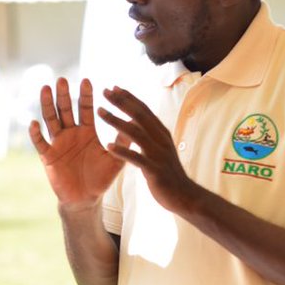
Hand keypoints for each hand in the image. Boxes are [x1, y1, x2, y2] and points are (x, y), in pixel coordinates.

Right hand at [29, 77, 122, 209]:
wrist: (85, 199)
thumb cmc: (101, 179)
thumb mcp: (115, 159)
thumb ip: (123, 142)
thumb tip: (137, 123)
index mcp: (86, 132)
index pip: (85, 109)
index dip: (85, 96)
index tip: (86, 81)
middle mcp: (71, 134)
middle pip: (66, 110)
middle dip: (64, 95)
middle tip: (62, 80)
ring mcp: (58, 143)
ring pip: (51, 120)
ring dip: (48, 105)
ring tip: (45, 89)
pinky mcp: (48, 156)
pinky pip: (40, 143)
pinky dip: (36, 134)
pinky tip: (34, 123)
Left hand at [97, 86, 200, 214]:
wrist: (185, 196)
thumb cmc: (170, 174)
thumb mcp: (162, 150)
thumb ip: (153, 136)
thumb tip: (142, 122)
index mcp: (162, 134)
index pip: (144, 110)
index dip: (129, 98)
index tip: (115, 87)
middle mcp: (161, 140)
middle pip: (139, 116)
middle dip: (121, 102)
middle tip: (104, 91)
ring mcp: (158, 155)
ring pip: (135, 133)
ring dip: (116, 121)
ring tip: (99, 112)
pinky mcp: (154, 171)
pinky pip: (136, 159)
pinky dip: (122, 152)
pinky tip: (107, 147)